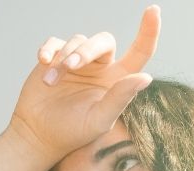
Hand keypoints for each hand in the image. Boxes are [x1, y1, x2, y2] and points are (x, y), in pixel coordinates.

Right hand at [6, 6, 160, 160]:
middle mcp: (101, 67)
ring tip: (51, 83)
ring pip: (77, 41)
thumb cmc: (73, 131)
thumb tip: (146, 77)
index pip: (139, 52)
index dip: (148, 31)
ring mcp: (77, 61)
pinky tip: (43, 61)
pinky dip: (49, 49)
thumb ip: (120, 98)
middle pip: (104, 41)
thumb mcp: (99, 120)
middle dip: (88, 49)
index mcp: (117, 80)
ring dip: (64, 59)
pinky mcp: (56, 58)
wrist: (39, 135)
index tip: (154, 10)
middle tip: (72, 65)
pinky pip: (55, 42)